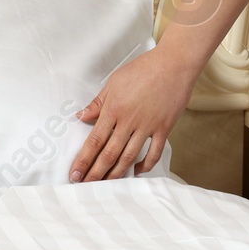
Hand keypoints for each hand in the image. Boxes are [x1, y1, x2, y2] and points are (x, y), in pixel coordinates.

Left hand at [68, 47, 197, 181]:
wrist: (174, 64)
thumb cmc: (144, 69)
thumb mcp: (114, 81)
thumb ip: (98, 102)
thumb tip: (81, 117)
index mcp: (114, 109)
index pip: (94, 140)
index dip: (83, 159)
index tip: (75, 173)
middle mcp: (129, 121)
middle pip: (109, 153)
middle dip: (95, 172)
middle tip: (85, 185)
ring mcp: (147, 126)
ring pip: (129, 157)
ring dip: (116, 173)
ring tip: (106, 184)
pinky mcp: (164, 128)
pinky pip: (154, 152)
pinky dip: (145, 165)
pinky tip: (137, 171)